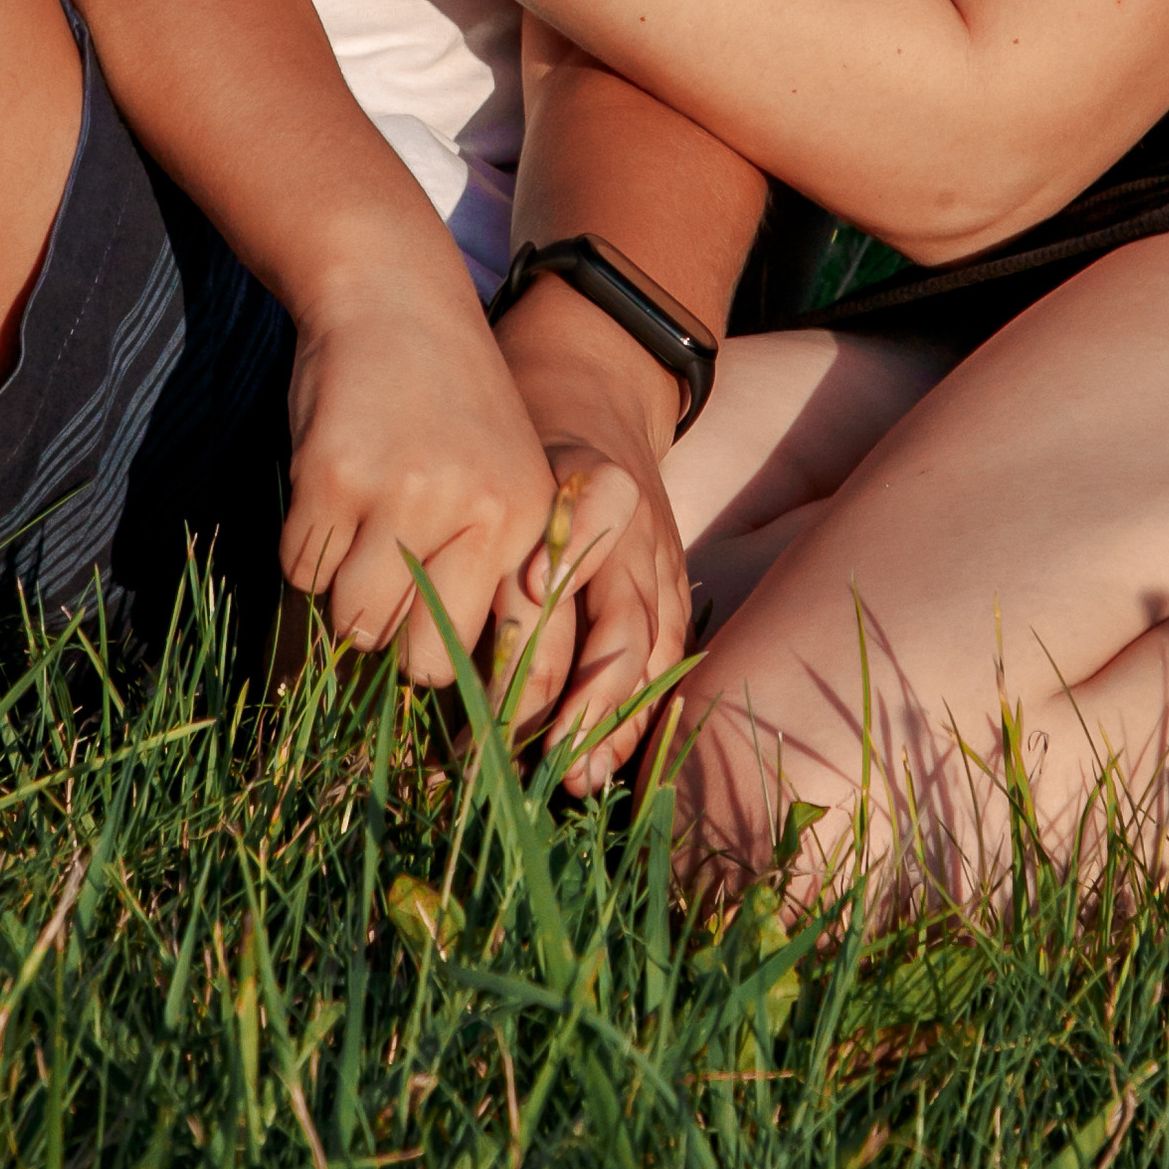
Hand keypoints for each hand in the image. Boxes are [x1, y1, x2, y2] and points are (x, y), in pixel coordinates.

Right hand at [280, 275, 577, 689]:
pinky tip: (326, 491)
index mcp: (527, 522)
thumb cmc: (445, 401)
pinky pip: (301, 569)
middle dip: (393, 640)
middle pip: (420, 660)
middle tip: (385, 582)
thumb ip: (489, 569)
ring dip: (341, 591)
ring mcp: (401, 496)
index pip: (513, 658)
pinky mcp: (331, 477)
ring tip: (358, 526)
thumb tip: (445, 687)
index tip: (448, 709)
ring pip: (353, 622)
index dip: (475, 696)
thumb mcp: (499, 477)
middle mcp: (475, 516)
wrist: (391, 291)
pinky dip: (302, 546)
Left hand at [491, 313, 695, 791]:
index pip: (582, 538)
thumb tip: (499, 588)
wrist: (595, 390)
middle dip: (587, 696)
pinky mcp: (672, 591)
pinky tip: (612, 765)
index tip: (519, 612)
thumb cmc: (529, 431)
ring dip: (617, 720)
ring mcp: (664, 565)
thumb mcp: (507, 445)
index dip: (556, 576)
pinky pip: (669, 661)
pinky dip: (644, 715)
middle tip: (537, 753)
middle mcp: (640, 532)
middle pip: (626, 624)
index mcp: (598, 485)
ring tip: (580, 778)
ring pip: (653, 654)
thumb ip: (495, 512)